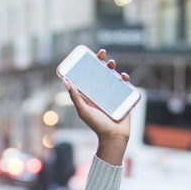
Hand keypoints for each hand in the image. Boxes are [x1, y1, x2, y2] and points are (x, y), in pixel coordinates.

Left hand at [62, 48, 130, 165]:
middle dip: (102, 61)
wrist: (113, 136)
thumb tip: (65, 80)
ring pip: (113, 76)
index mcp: (90, 93)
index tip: (88, 55)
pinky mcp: (124, 97)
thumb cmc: (96, 125)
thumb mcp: (83, 110)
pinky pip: (125, 85)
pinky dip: (125, 78)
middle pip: (101, 72)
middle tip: (102, 53)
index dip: (88, 64)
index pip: (88, 75)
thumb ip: (75, 96)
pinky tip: (123, 76)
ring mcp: (113, 94)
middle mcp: (101, 92)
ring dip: (113, 67)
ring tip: (111, 63)